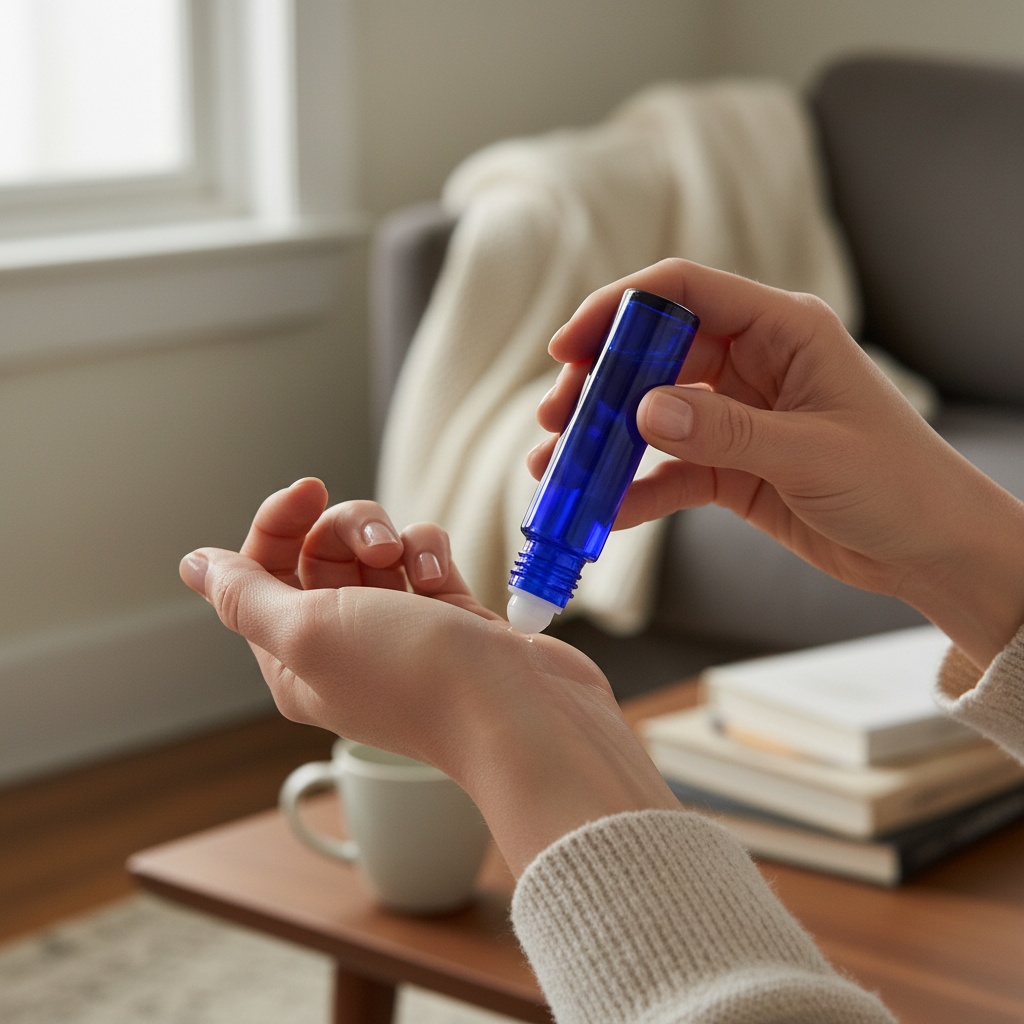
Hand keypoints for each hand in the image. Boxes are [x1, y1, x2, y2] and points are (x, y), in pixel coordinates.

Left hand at [180, 480, 679, 873]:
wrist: (517, 712)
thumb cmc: (411, 675)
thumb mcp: (307, 631)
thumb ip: (244, 595)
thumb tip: (194, 565)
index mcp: (294, 658)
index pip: (261, 571)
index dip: (277, 525)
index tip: (307, 492)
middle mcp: (342, 643)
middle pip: (319, 553)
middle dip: (344, 532)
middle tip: (376, 549)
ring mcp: (398, 628)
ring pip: (373, 549)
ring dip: (391, 540)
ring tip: (412, 568)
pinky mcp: (447, 615)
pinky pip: (423, 557)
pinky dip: (431, 555)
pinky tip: (443, 579)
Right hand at [532, 260, 1023, 668]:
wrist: (931, 551)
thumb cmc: (898, 485)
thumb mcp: (812, 453)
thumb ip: (726, 431)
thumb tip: (643, 412)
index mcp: (782, 330)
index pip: (684, 292)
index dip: (618, 309)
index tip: (566, 347)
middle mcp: (753, 364)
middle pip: (654, 355)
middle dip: (598, 385)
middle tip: (556, 419)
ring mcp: (738, 417)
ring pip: (652, 415)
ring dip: (605, 440)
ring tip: (557, 468)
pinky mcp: (731, 466)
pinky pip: (669, 470)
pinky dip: (634, 489)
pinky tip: (603, 512)